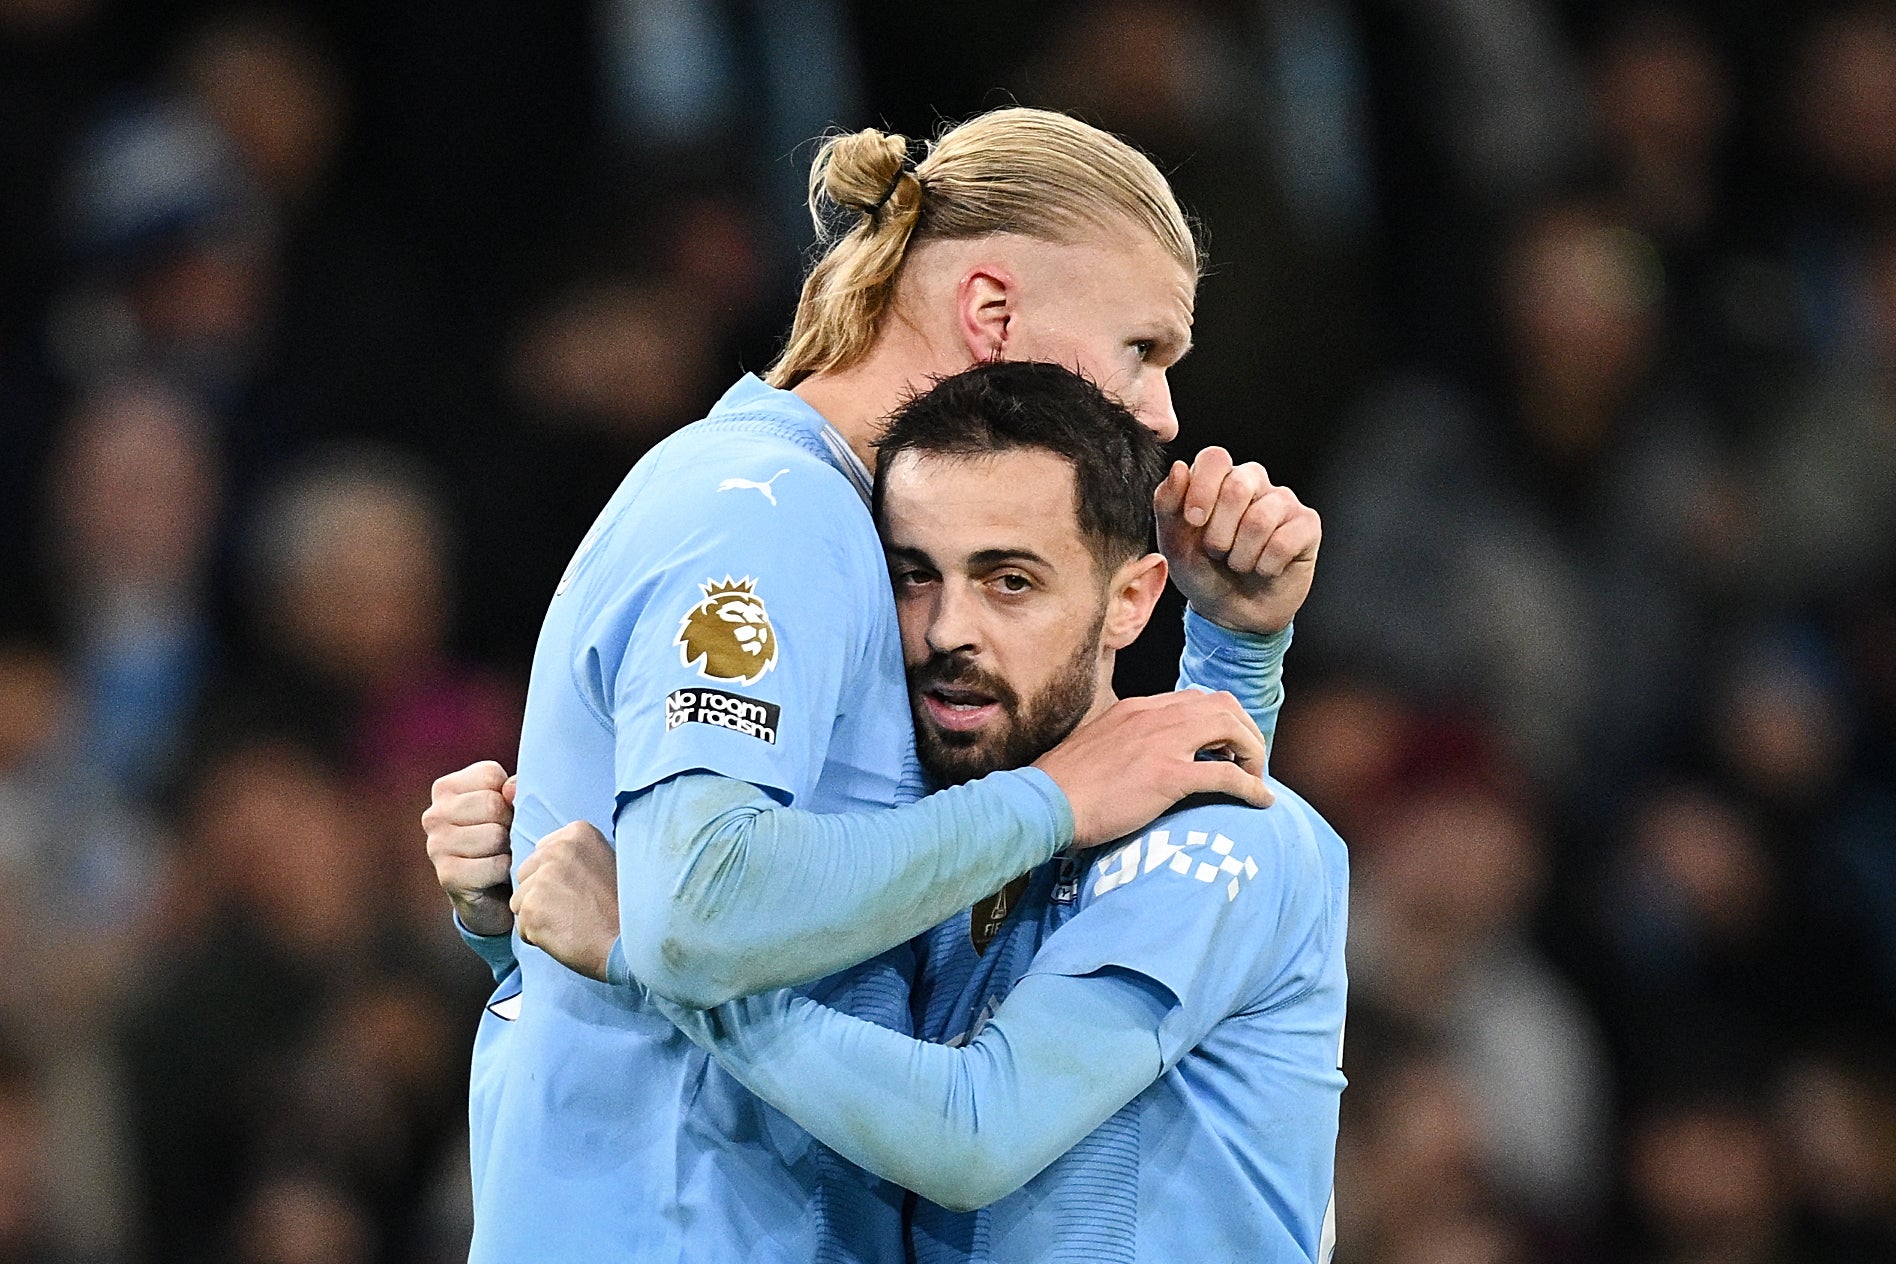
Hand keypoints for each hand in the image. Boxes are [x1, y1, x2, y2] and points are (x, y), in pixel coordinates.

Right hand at [422, 760, 516, 936]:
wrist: (493, 895)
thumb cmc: (504, 839)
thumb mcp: (511, 806)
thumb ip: (515, 788)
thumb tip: (511, 788)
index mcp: (446, 788)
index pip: (490, 775)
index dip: (510, 796)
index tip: (505, 813)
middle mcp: (434, 814)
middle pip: (492, 804)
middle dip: (510, 823)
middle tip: (506, 838)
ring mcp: (436, 846)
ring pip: (495, 835)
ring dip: (509, 848)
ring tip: (501, 855)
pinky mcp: (447, 875)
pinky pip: (495, 865)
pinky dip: (506, 871)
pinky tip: (498, 875)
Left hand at [513, 822, 620, 982]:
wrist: (633, 942)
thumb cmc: (624, 909)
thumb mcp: (607, 862)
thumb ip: (577, 858)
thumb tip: (551, 867)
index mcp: (577, 833)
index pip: (542, 853)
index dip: (555, 877)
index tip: (578, 890)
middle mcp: (556, 849)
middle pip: (526, 874)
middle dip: (541, 895)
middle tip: (573, 910)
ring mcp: (542, 878)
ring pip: (520, 901)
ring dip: (538, 917)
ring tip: (571, 924)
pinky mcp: (532, 907)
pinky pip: (522, 926)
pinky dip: (538, 937)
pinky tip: (565, 936)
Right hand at [1033, 690, 1272, 846]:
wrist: (1043, 803)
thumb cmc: (1062, 786)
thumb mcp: (1096, 746)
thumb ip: (1123, 742)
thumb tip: (1139, 759)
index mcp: (1137, 708)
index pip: (1194, 699)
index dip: (1220, 721)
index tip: (1226, 745)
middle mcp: (1153, 716)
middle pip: (1221, 706)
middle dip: (1245, 731)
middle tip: (1250, 760)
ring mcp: (1162, 743)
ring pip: (1230, 728)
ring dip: (1252, 752)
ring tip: (1256, 777)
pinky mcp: (1168, 775)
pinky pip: (1226, 775)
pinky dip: (1251, 787)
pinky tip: (1260, 802)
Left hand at [1155, 447, 1320, 633]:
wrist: (1230, 611)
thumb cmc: (1202, 571)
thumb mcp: (1173, 540)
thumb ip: (1167, 502)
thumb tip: (1179, 468)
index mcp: (1219, 478)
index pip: (1215, 458)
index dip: (1202, 489)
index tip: (1193, 521)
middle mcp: (1253, 482)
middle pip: (1237, 485)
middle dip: (1219, 532)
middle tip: (1217, 552)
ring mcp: (1283, 501)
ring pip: (1260, 518)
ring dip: (1241, 555)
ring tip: (1239, 563)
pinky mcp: (1307, 525)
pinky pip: (1284, 541)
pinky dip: (1266, 565)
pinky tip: (1264, 569)